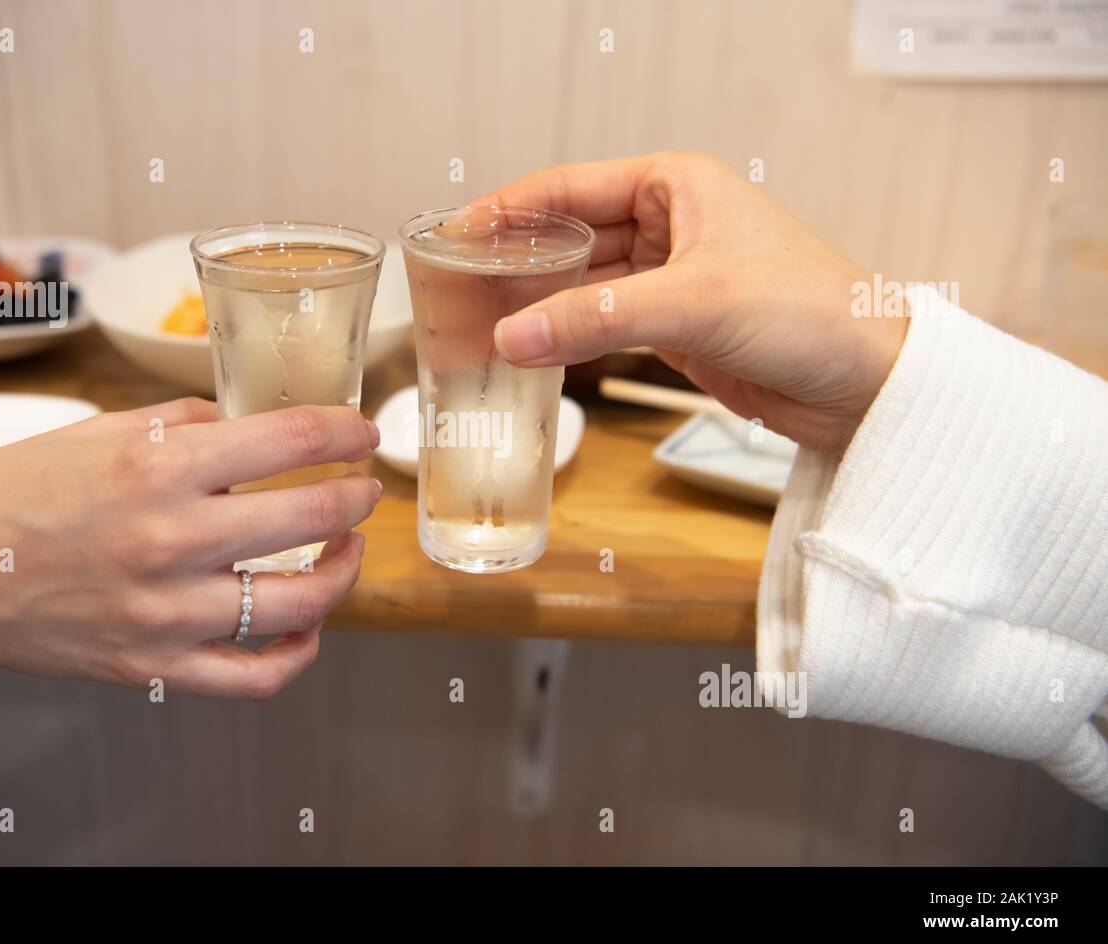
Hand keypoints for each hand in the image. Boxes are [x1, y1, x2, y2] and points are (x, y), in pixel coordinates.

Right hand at [0, 399, 380, 702]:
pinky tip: (310, 626)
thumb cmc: (10, 495)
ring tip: (346, 551)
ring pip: (301, 602)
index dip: (344, 429)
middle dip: (356, 496)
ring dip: (343, 573)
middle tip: (364, 488)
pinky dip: (299, 653)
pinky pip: (257, 674)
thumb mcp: (94, 431)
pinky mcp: (158, 664)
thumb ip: (180, 424)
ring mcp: (169, 610)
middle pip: (312, 517)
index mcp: (159, 469)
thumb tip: (240, 423)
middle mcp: (173, 538)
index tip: (362, 430)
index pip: (290, 440)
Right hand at [479, 151, 908, 450]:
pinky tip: (527, 351)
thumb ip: (596, 319)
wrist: (870, 382)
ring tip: (474, 324)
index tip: (449, 234)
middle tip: (451, 288)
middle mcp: (668, 223)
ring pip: (579, 285)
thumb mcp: (695, 304)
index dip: (504, 211)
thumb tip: (510, 337)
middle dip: (511, 262)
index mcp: (675, 185)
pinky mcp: (674, 328)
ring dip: (534, 306)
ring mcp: (669, 278)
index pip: (567, 188)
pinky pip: (601, 325)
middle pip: (566, 236)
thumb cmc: (812, 312)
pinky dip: (565, 339)